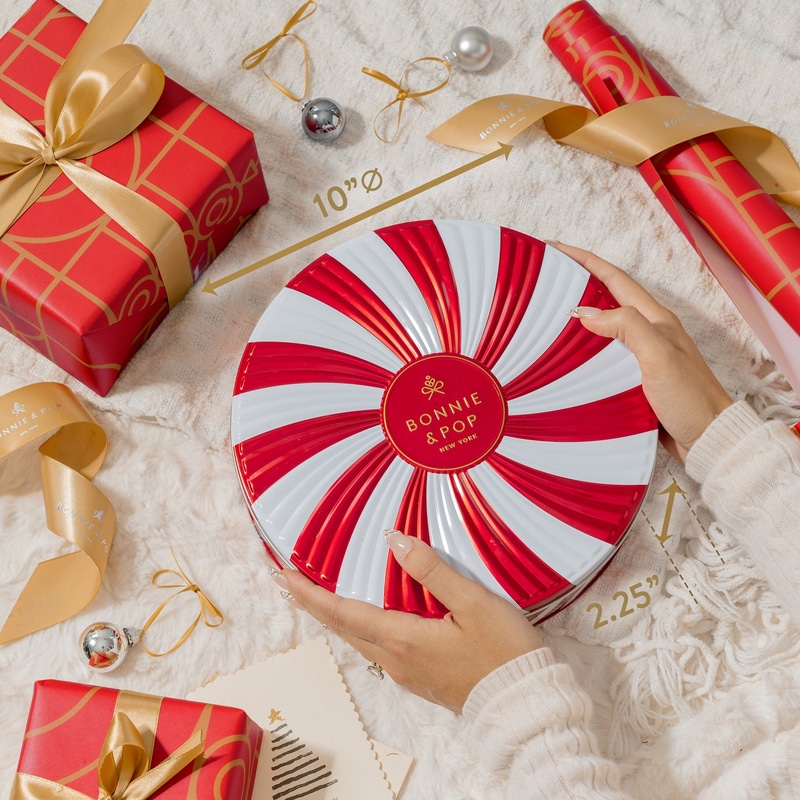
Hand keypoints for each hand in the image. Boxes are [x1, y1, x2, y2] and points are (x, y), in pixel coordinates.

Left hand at [281, 531, 542, 711]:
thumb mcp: (474, 602)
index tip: (283, 575)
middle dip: (312, 603)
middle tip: (288, 580)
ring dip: (334, 615)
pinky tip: (363, 616)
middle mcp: (396, 659)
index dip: (310, 593)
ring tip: (317, 595)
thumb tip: (394, 539)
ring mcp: (406, 672)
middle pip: (342, 627)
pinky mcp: (420, 676)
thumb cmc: (505, 652)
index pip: (343, 612)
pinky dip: (358, 626)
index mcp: (404, 639)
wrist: (525, 704)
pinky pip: (376, 646)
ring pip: (358, 638)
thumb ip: (432, 570)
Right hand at [555, 243, 732, 461]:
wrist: (708, 439)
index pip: (615, 279)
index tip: (556, 250)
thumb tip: (584, 313)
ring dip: (575, 320)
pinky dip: (580, 352)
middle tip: (544, 280)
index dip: (586, 261)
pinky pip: (600, 357)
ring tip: (544, 316)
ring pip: (601, 330)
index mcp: (655, 320)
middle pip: (606, 299)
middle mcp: (647, 333)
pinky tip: (563, 358)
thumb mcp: (658, 355)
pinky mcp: (631, 380)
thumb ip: (626, 327)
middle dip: (576, 285)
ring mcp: (639, 357)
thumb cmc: (689, 397)